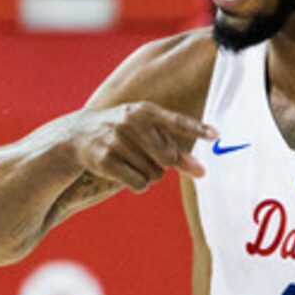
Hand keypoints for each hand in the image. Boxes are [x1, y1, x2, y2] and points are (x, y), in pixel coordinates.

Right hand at [73, 102, 218, 191]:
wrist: (78, 135)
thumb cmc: (122, 134)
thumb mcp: (145, 132)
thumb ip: (175, 150)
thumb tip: (201, 172)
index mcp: (144, 111)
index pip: (176, 121)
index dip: (196, 129)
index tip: (216, 135)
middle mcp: (130, 122)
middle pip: (168, 158)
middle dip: (164, 164)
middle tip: (149, 157)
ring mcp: (116, 141)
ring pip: (154, 175)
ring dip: (148, 175)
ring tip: (130, 160)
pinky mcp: (106, 160)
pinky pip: (139, 184)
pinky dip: (137, 184)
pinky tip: (123, 172)